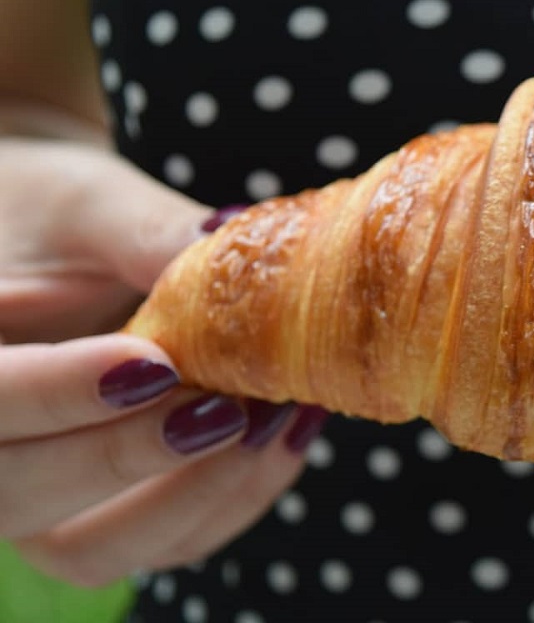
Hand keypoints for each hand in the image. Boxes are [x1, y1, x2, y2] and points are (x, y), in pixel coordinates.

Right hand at [0, 137, 326, 585]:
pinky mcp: (100, 514)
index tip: (156, 364)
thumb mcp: (88, 204)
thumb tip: (228, 240)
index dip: (61, 394)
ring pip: (91, 547)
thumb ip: (143, 231)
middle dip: (131, 456)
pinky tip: (289, 432)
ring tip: (274, 418)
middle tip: (232, 406)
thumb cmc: (54, 214)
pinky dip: (230, 500)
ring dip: (193, 495)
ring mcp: (35, 494)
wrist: (56, 247)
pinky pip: (158, 542)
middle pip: (22, 494)